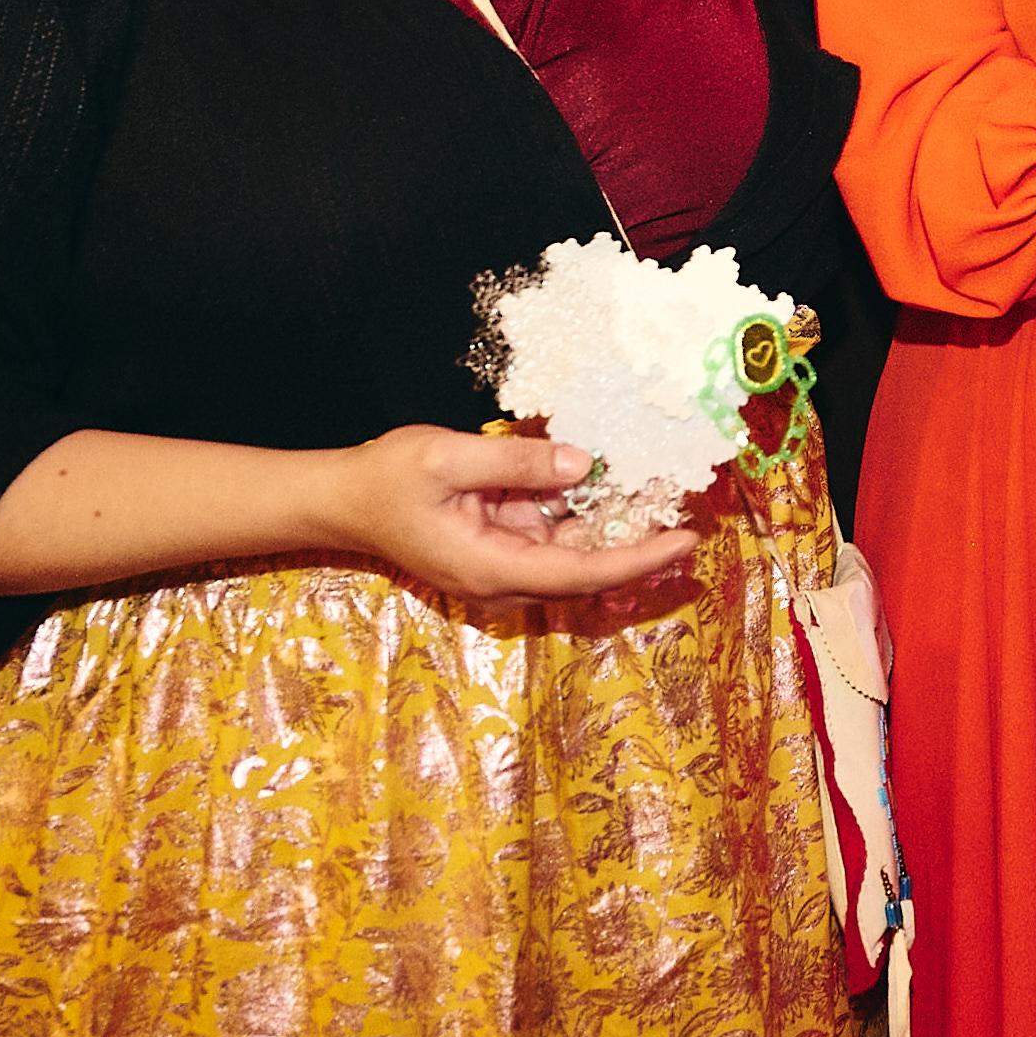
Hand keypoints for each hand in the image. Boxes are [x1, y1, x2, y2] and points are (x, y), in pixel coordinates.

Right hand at [329, 425, 699, 602]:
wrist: (342, 499)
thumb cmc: (386, 480)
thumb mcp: (447, 459)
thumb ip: (518, 464)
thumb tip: (584, 464)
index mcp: (491, 568)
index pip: (582, 572)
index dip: (638, 559)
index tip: (684, 541)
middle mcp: (504, 578)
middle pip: (588, 568)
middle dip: (641, 543)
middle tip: (693, 507)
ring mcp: (504, 564)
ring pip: (575, 550)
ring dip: (615, 524)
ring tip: (665, 490)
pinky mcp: (502, 545)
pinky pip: (554, 533)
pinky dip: (584, 510)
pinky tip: (613, 481)